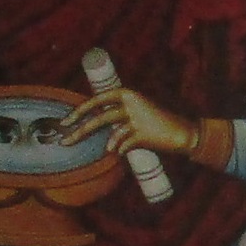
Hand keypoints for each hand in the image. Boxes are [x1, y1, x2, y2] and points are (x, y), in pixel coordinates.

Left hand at [57, 85, 193, 157]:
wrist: (181, 132)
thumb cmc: (156, 123)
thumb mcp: (136, 113)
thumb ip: (117, 116)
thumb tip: (94, 125)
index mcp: (127, 93)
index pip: (97, 99)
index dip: (79, 110)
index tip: (65, 121)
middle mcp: (130, 102)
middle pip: (98, 116)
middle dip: (78, 128)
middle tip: (64, 139)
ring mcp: (136, 118)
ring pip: (107, 126)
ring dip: (91, 137)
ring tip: (83, 146)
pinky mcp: (142, 133)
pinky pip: (122, 144)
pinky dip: (118, 149)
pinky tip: (118, 153)